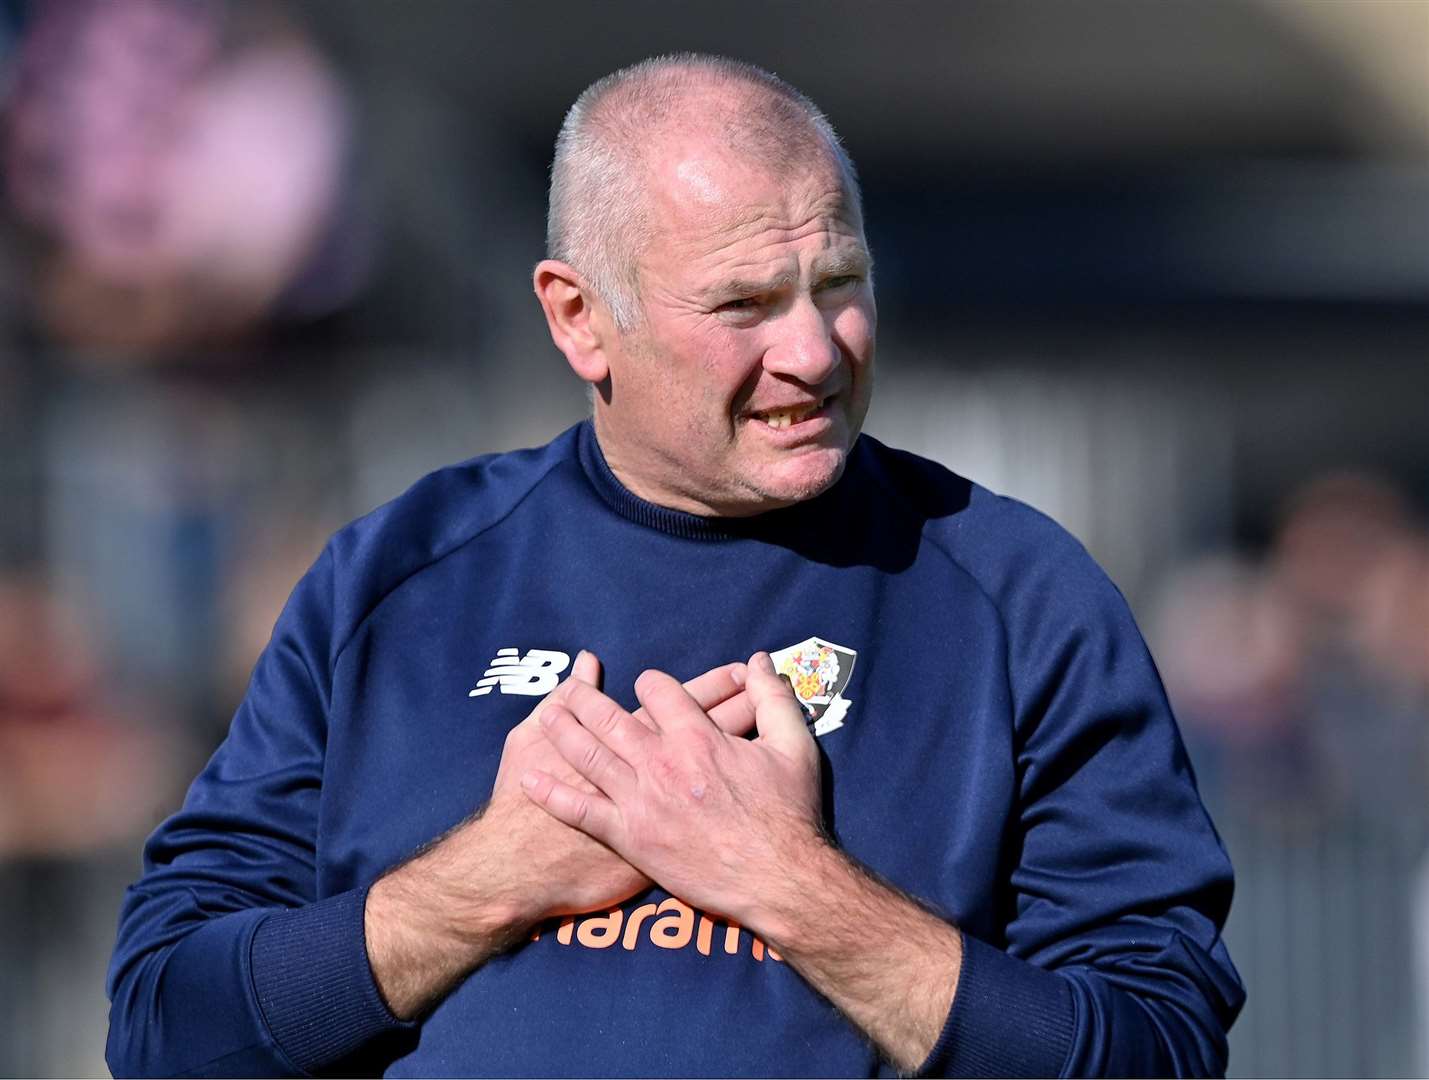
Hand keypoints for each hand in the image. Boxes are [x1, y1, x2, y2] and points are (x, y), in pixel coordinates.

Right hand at [366, 651, 754, 1018]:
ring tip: (775, 728)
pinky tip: (751, 790)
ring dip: (746, 746)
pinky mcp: (661, 847)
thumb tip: (585, 663)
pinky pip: (709, 822)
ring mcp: (663, 810)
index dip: (715, 685)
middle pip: (712, 729)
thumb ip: (561, 699)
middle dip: (741, 706)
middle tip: (775, 694)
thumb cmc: (520, 805)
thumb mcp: (527, 740)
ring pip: (719, 768)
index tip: (740, 671)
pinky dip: (728, 803)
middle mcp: (653, 771)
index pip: (683, 701)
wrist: (520, 869)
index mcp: (628, 741)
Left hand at [520, 651, 823, 925]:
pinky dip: (552, 794)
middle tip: (569, 688)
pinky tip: (529, 779)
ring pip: (589, 756)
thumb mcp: (794, 747)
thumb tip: (760, 661)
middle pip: (611, 718)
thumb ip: (774, 699)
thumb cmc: (788, 815)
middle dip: (587, 698)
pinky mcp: (630, 838)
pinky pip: (581, 811)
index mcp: (697, 737)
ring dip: (563, 731)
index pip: (659, 691)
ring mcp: (641, 801)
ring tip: (546, 714)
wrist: (777, 880)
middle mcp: (661, 763)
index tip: (647, 684)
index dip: (651, 682)